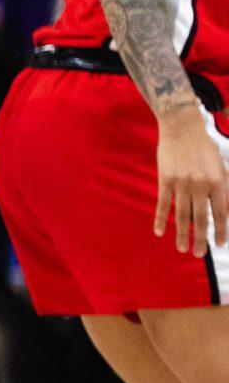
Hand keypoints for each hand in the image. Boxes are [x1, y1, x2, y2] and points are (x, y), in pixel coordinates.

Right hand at [154, 112, 228, 253]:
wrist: (181, 127)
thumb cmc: (203, 147)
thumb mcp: (220, 166)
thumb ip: (223, 187)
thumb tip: (224, 210)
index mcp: (218, 182)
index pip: (221, 213)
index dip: (221, 231)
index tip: (219, 244)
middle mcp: (201, 185)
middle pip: (202, 219)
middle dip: (201, 239)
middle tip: (199, 254)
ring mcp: (182, 183)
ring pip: (183, 215)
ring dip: (183, 234)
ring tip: (183, 249)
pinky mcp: (165, 179)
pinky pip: (164, 204)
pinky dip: (161, 219)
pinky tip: (160, 232)